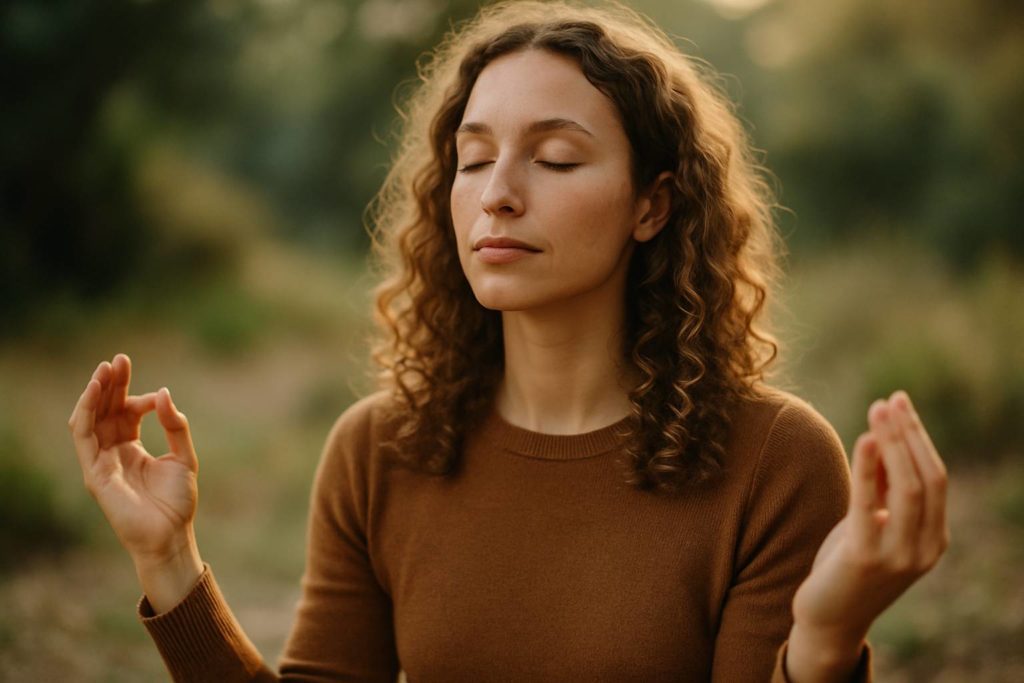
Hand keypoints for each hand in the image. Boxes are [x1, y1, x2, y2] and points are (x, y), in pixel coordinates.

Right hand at [67, 353, 199, 565]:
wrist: (171, 535)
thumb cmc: (178, 502)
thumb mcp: (185, 457)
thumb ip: (175, 426)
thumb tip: (164, 393)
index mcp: (132, 447)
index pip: (126, 413)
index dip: (140, 398)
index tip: (157, 397)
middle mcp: (113, 451)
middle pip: (105, 410)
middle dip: (111, 384)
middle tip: (119, 359)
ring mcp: (101, 461)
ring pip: (89, 418)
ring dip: (95, 392)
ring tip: (104, 369)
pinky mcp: (94, 471)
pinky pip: (83, 435)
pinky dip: (86, 411)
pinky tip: (94, 391)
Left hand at [786, 391, 948, 679]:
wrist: (829, 618)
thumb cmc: (849, 565)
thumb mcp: (874, 525)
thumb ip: (885, 491)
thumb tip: (884, 438)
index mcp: (934, 538)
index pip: (936, 477)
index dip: (918, 437)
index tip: (899, 403)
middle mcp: (925, 548)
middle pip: (928, 478)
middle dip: (908, 434)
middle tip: (889, 400)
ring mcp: (899, 556)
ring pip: (909, 488)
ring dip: (893, 444)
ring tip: (878, 410)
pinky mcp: (866, 558)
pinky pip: (870, 504)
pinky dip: (870, 468)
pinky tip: (865, 439)